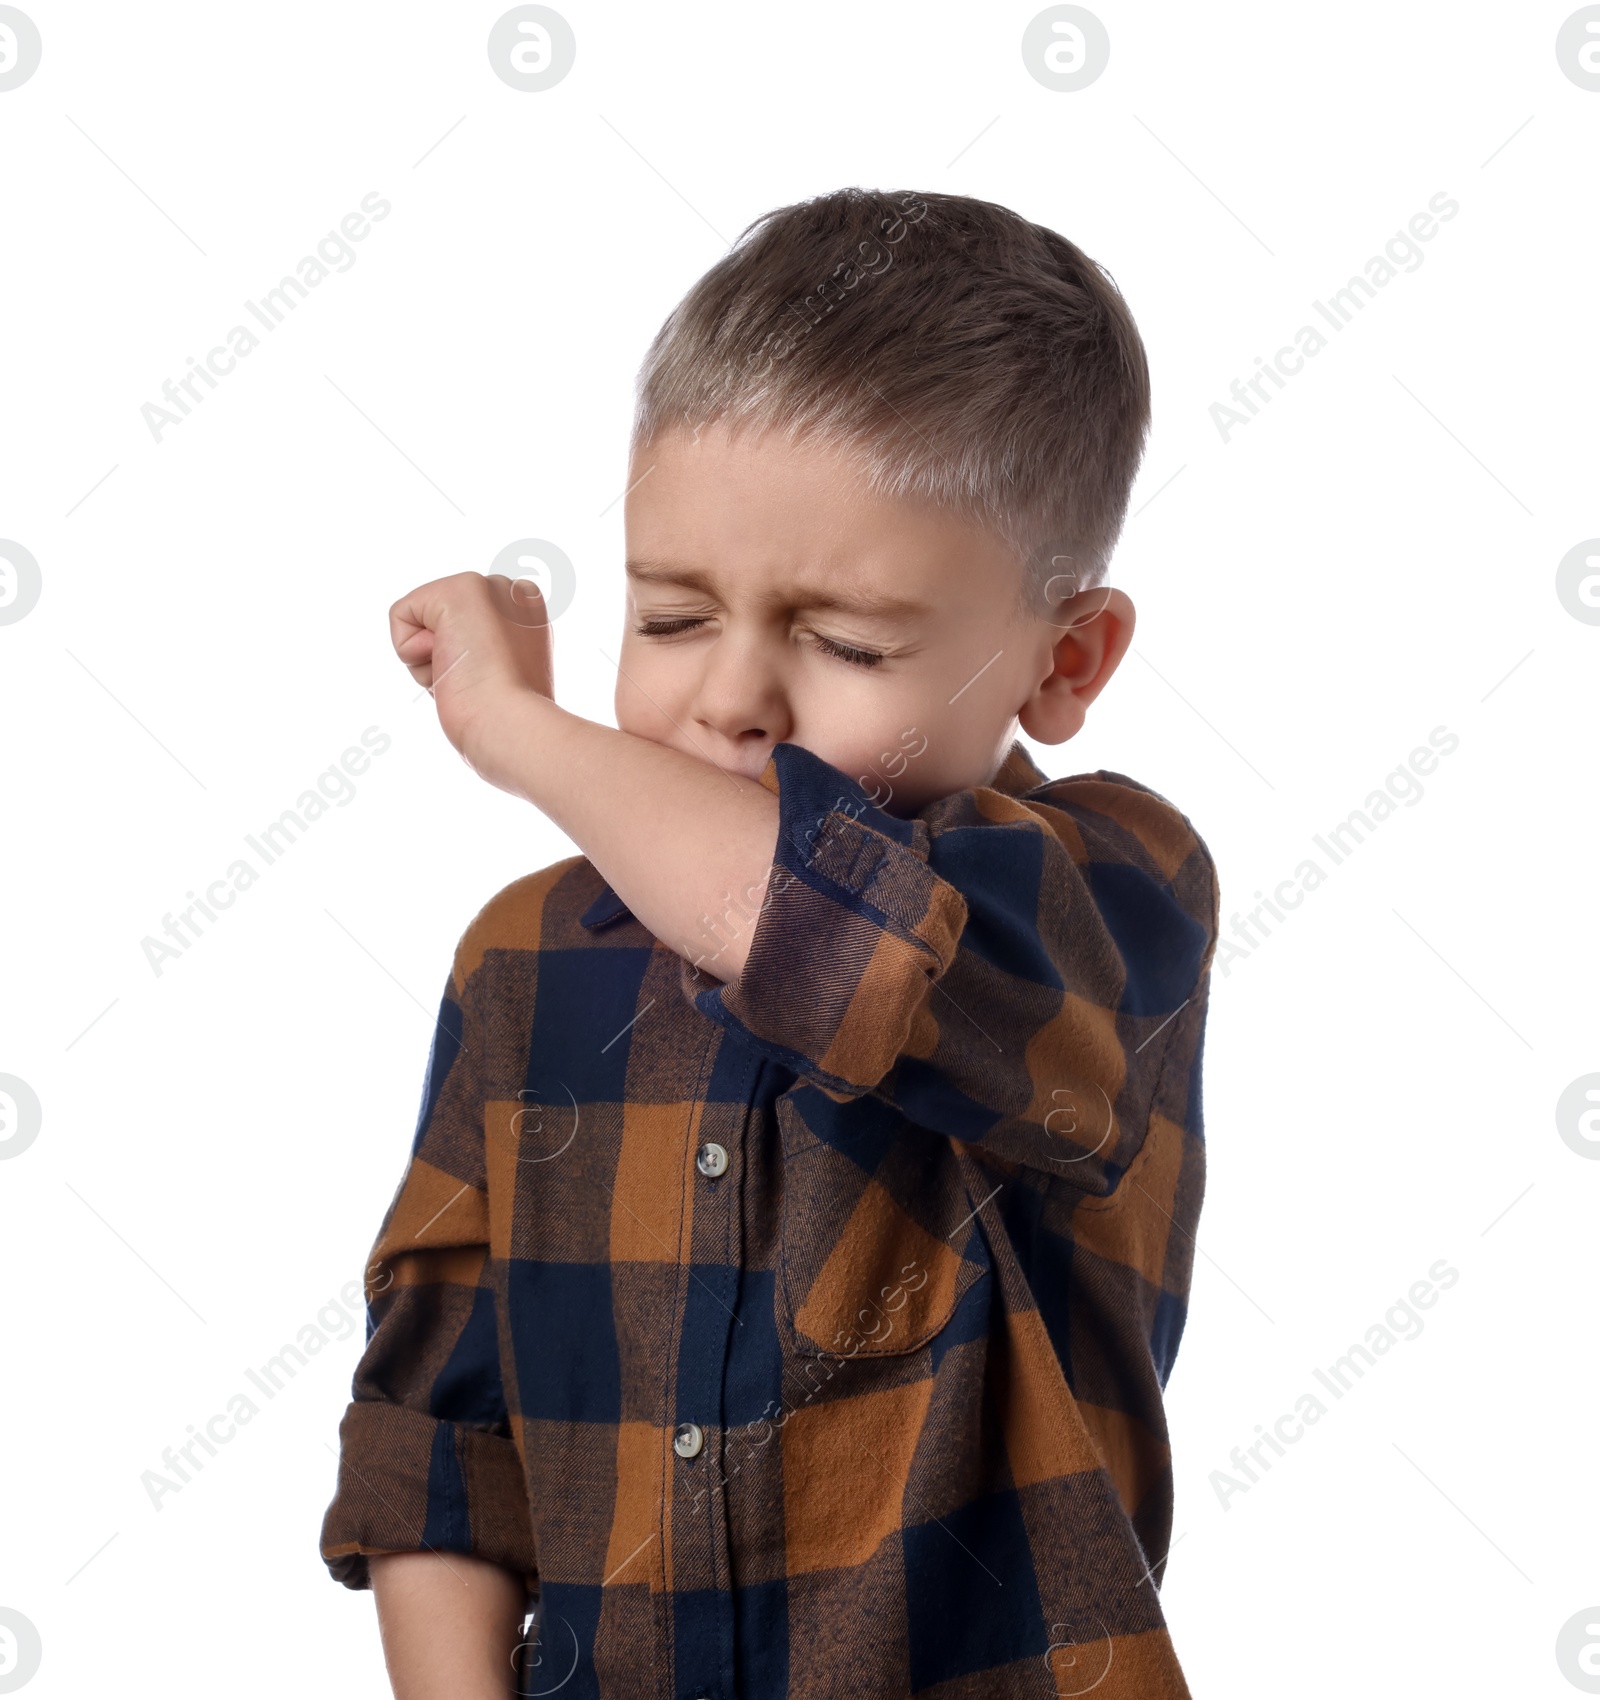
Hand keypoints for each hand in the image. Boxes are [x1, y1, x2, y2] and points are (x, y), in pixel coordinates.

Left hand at [390, 572, 554, 782]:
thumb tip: (449, 656)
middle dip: (447, 658)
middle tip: (477, 681)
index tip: (493, 683)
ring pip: (421, 620)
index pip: (466, 628)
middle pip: (442, 622)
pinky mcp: (457, 590)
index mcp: (530, 616)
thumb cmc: (507, 722)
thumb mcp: (506, 682)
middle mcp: (515, 592)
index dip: (466, 664)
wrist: (511, 727)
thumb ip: (486, 657)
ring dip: (430, 661)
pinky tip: (448, 663)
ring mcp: (490, 586)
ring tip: (467, 676)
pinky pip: (401, 615)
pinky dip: (410, 652)